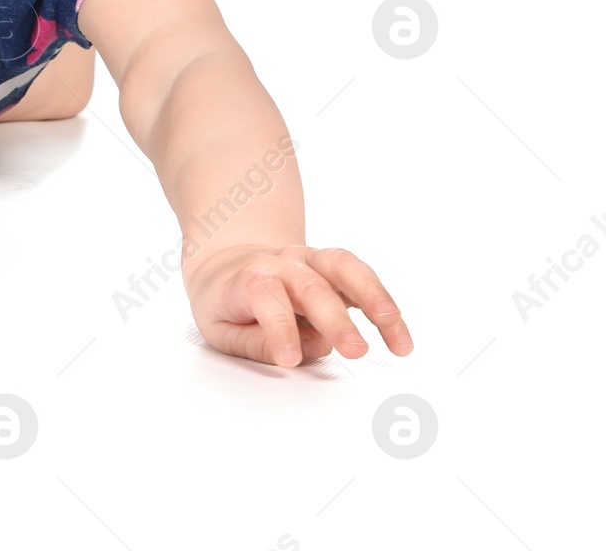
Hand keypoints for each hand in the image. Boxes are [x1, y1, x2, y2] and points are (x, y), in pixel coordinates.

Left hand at [183, 244, 412, 366]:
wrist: (229, 262)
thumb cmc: (227, 301)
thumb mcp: (219, 328)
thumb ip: (252, 343)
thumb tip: (293, 353)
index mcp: (247, 278)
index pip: (263, 296)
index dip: (277, 326)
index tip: (289, 358)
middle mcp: (282, 264)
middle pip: (311, 286)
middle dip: (335, 318)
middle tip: (356, 352)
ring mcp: (310, 261)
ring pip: (345, 268)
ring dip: (375, 301)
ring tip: (399, 341)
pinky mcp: (333, 267)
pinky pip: (361, 276)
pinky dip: (383, 302)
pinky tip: (399, 333)